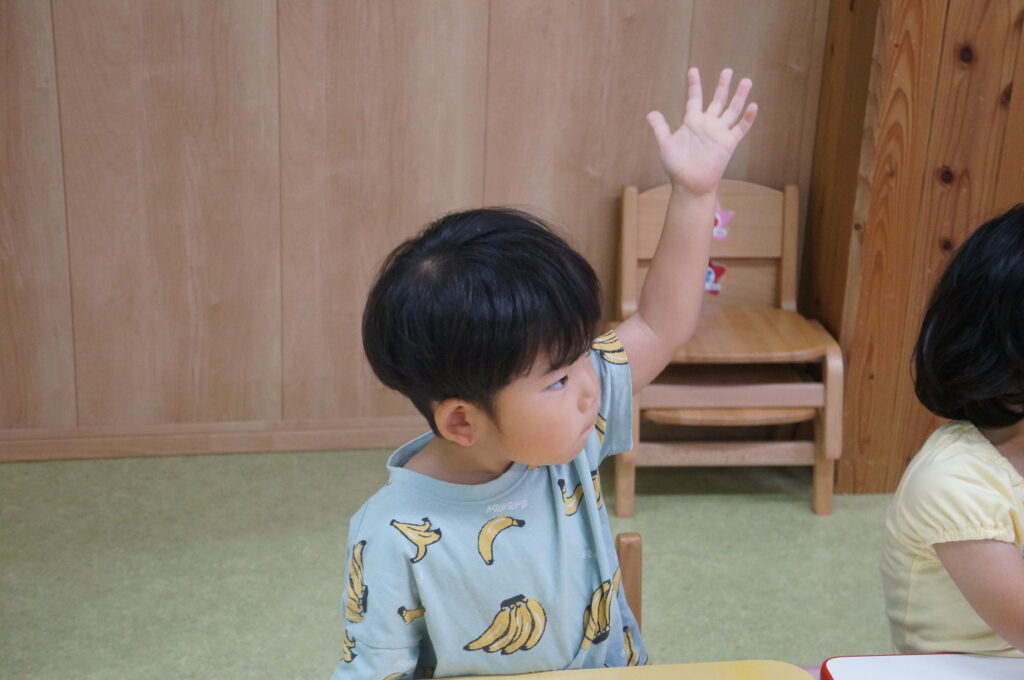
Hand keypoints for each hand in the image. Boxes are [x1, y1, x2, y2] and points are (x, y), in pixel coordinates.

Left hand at [647, 68, 756, 195]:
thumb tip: (651, 113)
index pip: (694, 98)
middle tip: (727, 70)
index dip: (694, 84)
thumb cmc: (676, 166)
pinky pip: (740, 128)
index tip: (693, 69)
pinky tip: (753, 106)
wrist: (689, 183)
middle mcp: (707, 124)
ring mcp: (719, 133)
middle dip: (723, 85)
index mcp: (692, 121)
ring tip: (746, 81)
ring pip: (732, 110)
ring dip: (739, 96)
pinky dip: (747, 118)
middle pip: (718, 100)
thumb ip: (661, 128)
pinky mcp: (728, 143)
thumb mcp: (666, 144)